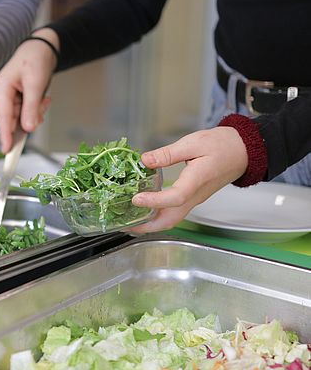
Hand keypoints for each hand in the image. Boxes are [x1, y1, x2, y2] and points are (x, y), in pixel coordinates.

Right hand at [0, 28, 58, 153]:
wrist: (40, 49)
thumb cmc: (35, 60)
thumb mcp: (36, 84)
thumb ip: (31, 107)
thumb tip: (28, 129)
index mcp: (0, 88)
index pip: (3, 116)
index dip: (5, 135)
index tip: (6, 150)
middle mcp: (0, 95)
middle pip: (12, 120)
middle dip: (29, 118)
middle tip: (43, 104)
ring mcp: (6, 98)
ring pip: (21, 118)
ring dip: (35, 113)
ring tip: (44, 99)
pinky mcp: (14, 101)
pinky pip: (24, 114)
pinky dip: (35, 110)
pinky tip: (42, 100)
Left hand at [128, 127, 248, 232]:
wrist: (243, 151)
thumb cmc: (223, 145)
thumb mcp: (193, 143)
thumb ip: (167, 153)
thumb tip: (145, 160)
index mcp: (197, 180)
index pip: (175, 198)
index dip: (155, 201)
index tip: (136, 198)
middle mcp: (195, 195)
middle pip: (172, 219)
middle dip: (148, 226)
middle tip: (127, 225)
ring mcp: (195, 199)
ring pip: (173, 219)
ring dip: (152, 224)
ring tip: (131, 223)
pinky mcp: (193, 198)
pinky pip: (175, 212)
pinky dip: (158, 216)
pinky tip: (145, 211)